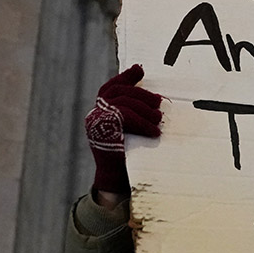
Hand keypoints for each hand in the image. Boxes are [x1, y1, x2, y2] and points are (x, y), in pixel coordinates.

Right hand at [85, 64, 162, 195]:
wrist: (116, 181)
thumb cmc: (128, 156)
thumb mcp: (131, 130)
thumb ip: (134, 113)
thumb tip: (155, 97)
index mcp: (100, 111)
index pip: (111, 87)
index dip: (125, 77)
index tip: (139, 70)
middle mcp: (94, 114)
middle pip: (120, 92)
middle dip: (142, 95)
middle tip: (159, 103)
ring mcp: (96, 120)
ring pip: (124, 103)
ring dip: (145, 110)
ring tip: (158, 120)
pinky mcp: (102, 128)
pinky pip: (126, 115)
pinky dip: (143, 122)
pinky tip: (154, 132)